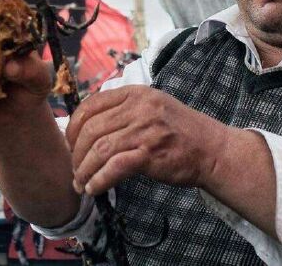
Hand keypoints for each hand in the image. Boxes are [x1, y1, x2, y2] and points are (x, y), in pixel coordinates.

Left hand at [66, 85, 229, 195]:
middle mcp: (137, 107)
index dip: (73, 125)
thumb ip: (122, 109)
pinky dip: (99, 180)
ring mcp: (144, 129)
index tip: (69, 142)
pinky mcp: (150, 153)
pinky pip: (115, 167)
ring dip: (84, 169)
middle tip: (74, 168)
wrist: (212, 148)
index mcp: (134, 93)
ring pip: (99, 148)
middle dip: (76, 152)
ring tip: (80, 183)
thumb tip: (87, 125)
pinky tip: (94, 188)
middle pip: (91, 128)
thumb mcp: (150, 106)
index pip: (91, 105)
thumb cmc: (179, 129)